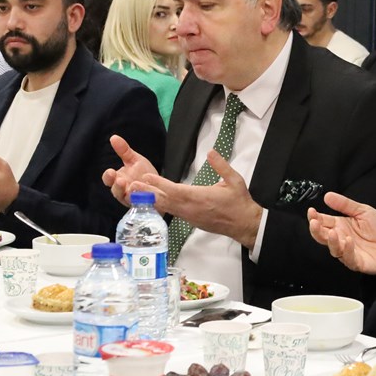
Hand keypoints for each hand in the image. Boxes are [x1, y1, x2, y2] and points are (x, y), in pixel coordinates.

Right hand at [101, 135, 160, 206]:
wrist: (160, 186)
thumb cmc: (144, 173)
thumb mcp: (134, 160)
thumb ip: (124, 150)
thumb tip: (113, 137)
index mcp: (118, 180)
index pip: (108, 180)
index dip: (108, 177)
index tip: (110, 172)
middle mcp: (123, 191)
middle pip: (115, 191)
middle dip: (117, 187)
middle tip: (120, 181)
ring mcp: (132, 200)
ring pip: (127, 199)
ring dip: (129, 194)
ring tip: (132, 186)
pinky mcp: (143, 206)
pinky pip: (141, 204)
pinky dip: (143, 200)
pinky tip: (146, 194)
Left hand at [135, 151, 262, 248]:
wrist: (244, 224)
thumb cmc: (239, 202)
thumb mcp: (235, 181)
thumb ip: (221, 166)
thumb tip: (211, 151)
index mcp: (200, 198)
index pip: (175, 190)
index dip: (159, 184)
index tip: (146, 177)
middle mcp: (191, 209)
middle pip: (165, 200)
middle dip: (148, 193)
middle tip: (131, 186)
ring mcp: (190, 217)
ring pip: (167, 208)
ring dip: (151, 200)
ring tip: (136, 194)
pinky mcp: (191, 221)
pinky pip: (173, 213)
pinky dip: (161, 207)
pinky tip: (152, 203)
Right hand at [307, 191, 375, 274]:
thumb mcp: (363, 211)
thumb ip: (345, 205)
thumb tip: (327, 195)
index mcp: (340, 226)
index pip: (323, 222)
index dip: (315, 217)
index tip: (311, 211)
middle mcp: (340, 239)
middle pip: (323, 236)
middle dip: (316, 230)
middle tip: (314, 222)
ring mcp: (347, 252)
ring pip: (333, 249)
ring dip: (331, 241)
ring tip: (332, 232)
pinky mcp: (357, 262)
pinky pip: (348, 258)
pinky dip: (347, 250)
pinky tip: (348, 241)